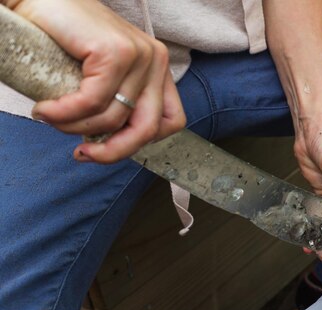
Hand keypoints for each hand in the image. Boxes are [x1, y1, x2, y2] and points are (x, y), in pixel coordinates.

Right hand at [6, 0, 185, 162]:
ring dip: (75, 128)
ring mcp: (139, 55)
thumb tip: (106, 146)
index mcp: (158, 70)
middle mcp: (156, 61)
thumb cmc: (64, 38)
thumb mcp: (99, 80)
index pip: (171, 122)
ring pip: (114, 119)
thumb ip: (113, 106)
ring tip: (50, 118)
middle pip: (148, 128)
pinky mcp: (115, 51)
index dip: (140, 143)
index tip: (107, 148)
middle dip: (113, 152)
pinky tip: (45, 110)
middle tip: (83, 155)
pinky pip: (92, 102)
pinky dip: (65, 114)